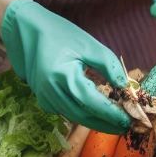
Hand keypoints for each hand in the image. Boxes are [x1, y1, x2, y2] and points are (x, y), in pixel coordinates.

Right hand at [0, 0, 129, 132]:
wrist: (26, 30)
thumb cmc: (59, 33)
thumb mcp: (89, 45)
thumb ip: (108, 66)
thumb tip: (125, 87)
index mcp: (63, 77)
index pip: (92, 103)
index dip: (111, 114)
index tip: (129, 120)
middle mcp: (51, 92)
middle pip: (83, 116)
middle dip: (106, 123)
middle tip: (127, 126)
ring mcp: (44, 98)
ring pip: (75, 116)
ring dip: (96, 121)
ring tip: (117, 121)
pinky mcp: (43, 98)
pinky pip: (66, 111)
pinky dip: (83, 114)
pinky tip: (98, 112)